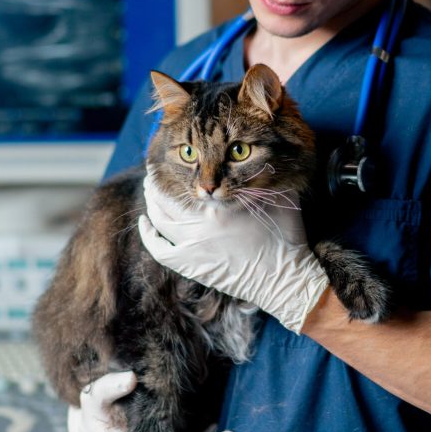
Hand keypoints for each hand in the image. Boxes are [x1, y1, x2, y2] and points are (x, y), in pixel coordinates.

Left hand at [138, 175, 328, 332]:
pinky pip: (159, 249)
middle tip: (152, 172)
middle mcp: (201, 224)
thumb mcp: (280, 197)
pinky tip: (145, 224)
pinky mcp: (191, 266)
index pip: (188, 179)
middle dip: (155, 182)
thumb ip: (269, 175)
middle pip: (164, 198)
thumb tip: (269, 153)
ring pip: (158, 220)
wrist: (282, 278)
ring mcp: (193, 247)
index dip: (177, 166)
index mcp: (220, 205)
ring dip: (151, 204)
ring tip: (150, 192)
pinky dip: (148, 236)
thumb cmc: (285, 237)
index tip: (174, 158)